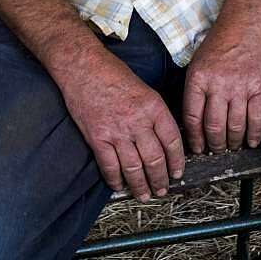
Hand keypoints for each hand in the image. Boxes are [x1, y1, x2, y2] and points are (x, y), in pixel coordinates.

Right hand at [61, 54, 184, 201]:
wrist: (83, 66)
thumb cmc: (111, 72)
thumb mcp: (142, 86)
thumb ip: (153, 111)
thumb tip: (161, 135)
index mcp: (153, 106)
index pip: (172, 141)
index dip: (177, 161)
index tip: (178, 172)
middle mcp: (138, 121)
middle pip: (155, 159)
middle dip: (161, 179)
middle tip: (162, 189)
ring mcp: (117, 131)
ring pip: (134, 168)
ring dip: (141, 186)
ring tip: (144, 194)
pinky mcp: (98, 138)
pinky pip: (110, 167)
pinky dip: (115, 180)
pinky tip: (119, 186)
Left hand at [183, 27, 260, 153]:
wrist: (246, 23)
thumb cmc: (221, 40)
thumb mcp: (198, 61)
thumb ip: (196, 88)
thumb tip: (195, 118)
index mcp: (199, 78)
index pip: (192, 117)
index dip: (194, 138)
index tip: (197, 147)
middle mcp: (218, 84)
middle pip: (214, 127)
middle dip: (214, 145)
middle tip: (215, 150)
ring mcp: (240, 87)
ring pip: (235, 127)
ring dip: (233, 143)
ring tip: (232, 147)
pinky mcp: (259, 88)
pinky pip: (257, 119)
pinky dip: (254, 135)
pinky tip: (252, 141)